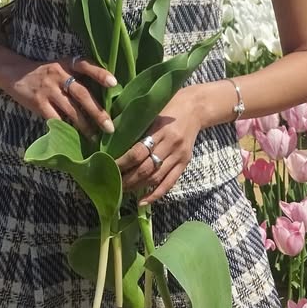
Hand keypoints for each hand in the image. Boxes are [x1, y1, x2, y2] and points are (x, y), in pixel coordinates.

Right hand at [2, 53, 116, 137]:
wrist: (15, 73)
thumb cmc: (46, 72)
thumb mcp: (62, 66)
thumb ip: (78, 76)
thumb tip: (104, 95)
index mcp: (67, 63)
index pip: (86, 65)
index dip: (100, 73)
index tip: (114, 83)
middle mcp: (59, 74)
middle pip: (82, 93)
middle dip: (97, 112)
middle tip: (109, 127)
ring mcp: (48, 89)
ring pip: (70, 110)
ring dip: (84, 125)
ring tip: (94, 136)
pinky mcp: (38, 103)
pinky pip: (55, 118)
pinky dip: (65, 128)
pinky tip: (73, 136)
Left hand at [116, 86, 206, 205]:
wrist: (197, 107)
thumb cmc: (170, 105)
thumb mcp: (153, 110)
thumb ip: (137, 125)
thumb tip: (112, 136)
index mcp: (159, 128)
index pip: (138, 151)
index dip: (123, 162)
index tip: (109, 166)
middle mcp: (170, 143)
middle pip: (146, 168)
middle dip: (127, 179)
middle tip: (113, 183)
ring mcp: (179, 155)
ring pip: (156, 177)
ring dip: (138, 187)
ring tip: (124, 191)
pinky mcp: (185, 162)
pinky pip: (170, 182)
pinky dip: (156, 194)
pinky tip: (143, 201)